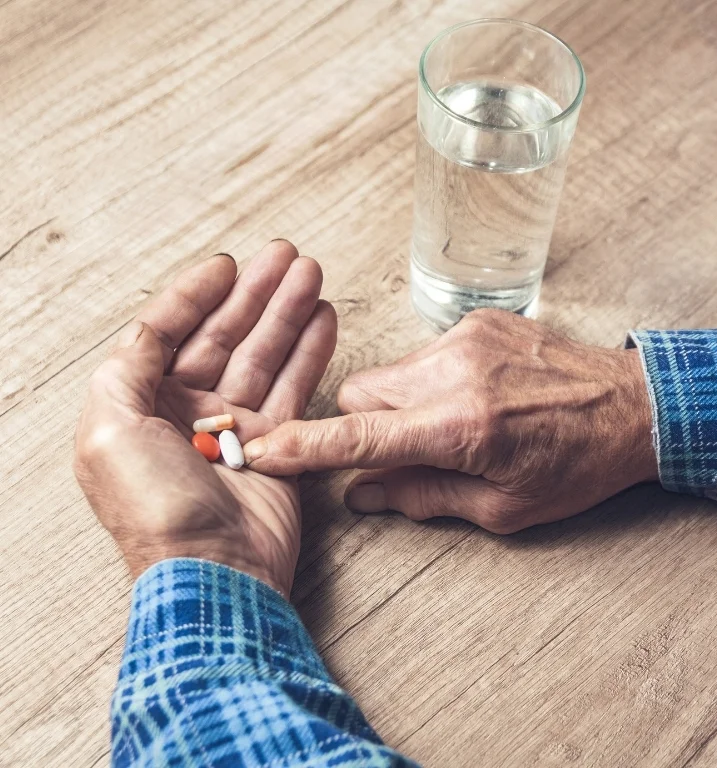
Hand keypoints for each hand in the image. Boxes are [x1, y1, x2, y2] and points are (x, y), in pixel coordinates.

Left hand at [74, 241, 336, 595]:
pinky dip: (311, 353)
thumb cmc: (155, 511)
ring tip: (312, 275)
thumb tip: (149, 330)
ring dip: (288, 314)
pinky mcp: (278, 446)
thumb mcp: (109, 432)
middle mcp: (187, 414)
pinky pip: (296, 388)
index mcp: (141, 408)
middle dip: (255, 294)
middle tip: (286, 256)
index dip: (196, 294)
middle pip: (225, 337)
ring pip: (265, 356)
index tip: (227, 264)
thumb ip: (126, 370)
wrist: (214, 572)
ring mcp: (235, 431)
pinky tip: (323, 321)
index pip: (169, 333)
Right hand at [243, 310, 656, 533]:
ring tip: (459, 424)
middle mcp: (456, 371)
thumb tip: (362, 493)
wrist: (635, 406)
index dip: (305, 448)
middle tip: (414, 451)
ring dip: (404, 404)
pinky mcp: (481, 320)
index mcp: (462, 426)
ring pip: (392, 373)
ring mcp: (468, 338)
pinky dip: (434, 381)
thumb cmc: (576, 466)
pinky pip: (426, 354)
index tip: (259, 450)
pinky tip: (481, 397)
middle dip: (370, 427)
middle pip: (362, 394)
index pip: (361, 435)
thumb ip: (423, 498)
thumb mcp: (504, 508)